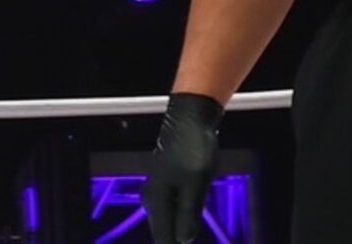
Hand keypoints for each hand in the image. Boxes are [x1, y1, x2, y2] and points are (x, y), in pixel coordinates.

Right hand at [145, 92, 222, 243]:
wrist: (190, 120)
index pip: (163, 233)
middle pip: (159, 227)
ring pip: (161, 217)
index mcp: (159, 196)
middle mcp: (155, 192)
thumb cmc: (194, 150)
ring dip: (169, 231)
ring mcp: (160, 185)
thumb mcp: (196, 183)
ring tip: (174, 241)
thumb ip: (188, 212)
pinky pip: (167, 207)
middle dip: (167, 240)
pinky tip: (178, 220)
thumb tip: (183, 241)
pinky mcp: (168, 180)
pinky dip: (173, 219)